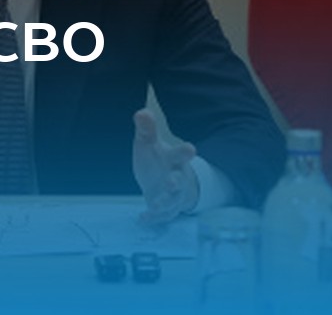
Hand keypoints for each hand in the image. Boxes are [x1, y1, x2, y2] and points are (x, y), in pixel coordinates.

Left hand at [132, 108, 198, 223]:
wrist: (165, 184)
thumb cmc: (157, 161)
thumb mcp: (148, 144)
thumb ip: (146, 130)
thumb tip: (142, 112)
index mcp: (174, 161)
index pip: (180, 155)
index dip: (184, 152)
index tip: (190, 148)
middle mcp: (176, 179)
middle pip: (179, 181)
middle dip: (176, 181)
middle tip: (173, 180)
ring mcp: (171, 196)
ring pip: (171, 201)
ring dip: (164, 203)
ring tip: (156, 205)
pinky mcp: (164, 210)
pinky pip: (160, 216)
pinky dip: (152, 218)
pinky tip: (143, 219)